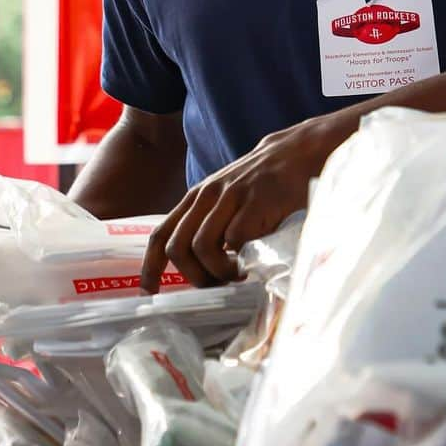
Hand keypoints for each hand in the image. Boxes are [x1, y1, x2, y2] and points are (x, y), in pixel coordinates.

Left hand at [141, 112, 345, 289]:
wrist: (294, 155)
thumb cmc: (260, 184)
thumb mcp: (226, 197)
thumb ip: (209, 222)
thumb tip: (197, 265)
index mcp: (196, 198)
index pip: (161, 233)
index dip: (151, 265)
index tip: (151, 290)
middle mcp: (206, 196)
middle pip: (177, 246)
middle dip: (192, 276)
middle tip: (214, 285)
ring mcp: (229, 198)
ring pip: (202, 247)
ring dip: (217, 272)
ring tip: (236, 276)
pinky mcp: (253, 204)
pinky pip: (233, 242)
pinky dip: (239, 261)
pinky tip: (251, 265)